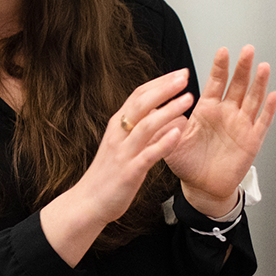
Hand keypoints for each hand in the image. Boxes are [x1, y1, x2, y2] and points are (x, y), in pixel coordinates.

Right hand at [41, 68, 193, 265]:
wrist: (88, 202)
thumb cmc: (108, 174)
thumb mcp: (122, 145)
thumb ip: (141, 129)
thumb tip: (163, 112)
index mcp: (117, 126)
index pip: (138, 96)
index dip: (159, 83)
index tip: (178, 73)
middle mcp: (118, 135)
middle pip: (141, 104)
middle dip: (164, 88)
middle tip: (184, 76)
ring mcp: (123, 152)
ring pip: (146, 125)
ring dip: (168, 110)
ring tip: (187, 100)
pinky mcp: (129, 172)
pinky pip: (148, 155)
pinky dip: (163, 142)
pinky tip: (178, 133)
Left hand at [166, 46, 275, 216]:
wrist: (201, 187)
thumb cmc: (187, 163)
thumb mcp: (171, 140)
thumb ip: (165, 122)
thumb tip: (156, 105)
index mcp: (206, 109)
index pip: (214, 82)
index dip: (219, 67)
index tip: (222, 51)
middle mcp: (226, 114)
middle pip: (237, 85)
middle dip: (242, 67)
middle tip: (247, 50)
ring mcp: (240, 125)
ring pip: (252, 99)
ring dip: (259, 83)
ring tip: (262, 66)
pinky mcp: (252, 141)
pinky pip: (262, 122)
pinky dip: (269, 110)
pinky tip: (273, 96)